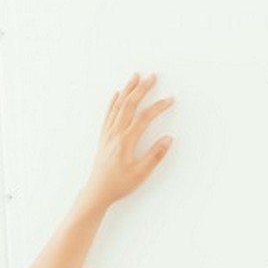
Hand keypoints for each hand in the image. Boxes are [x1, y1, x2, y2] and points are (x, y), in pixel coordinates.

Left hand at [82, 72, 174, 209]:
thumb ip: (155, 155)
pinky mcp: (103, 137)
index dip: (158, 107)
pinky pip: (108, 114)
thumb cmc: (118, 184)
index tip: (169, 100)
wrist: (97, 191)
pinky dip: (113, 102)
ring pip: (118, 106)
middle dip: (142, 88)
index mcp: (126, 141)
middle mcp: (115, 133)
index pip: (145, 117)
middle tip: (152, 76)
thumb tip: (168, 139)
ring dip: (128, 90)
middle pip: (130, 104)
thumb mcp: (140, 173)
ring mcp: (108, 134)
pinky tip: (116, 94)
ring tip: (135, 76)